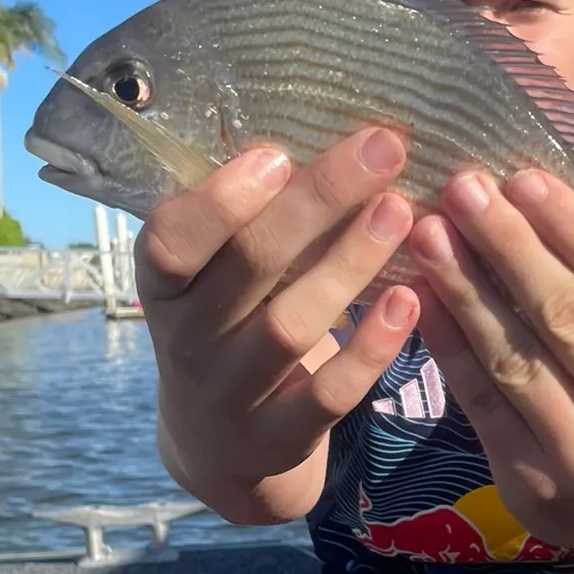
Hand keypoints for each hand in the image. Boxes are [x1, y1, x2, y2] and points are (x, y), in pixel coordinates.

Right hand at [135, 128, 418, 506]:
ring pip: (290, 327)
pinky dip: (372, 348)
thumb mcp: (212, 278)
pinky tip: (410, 299)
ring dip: (350, 264)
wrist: (216, 445)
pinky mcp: (278, 438)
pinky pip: (329, 394)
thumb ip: (246, 221)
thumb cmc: (228, 325)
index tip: (278, 153)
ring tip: (402, 210)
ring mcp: (231, 395)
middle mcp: (186, 342)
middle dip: (317, 202)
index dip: (219, 200)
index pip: (169, 242)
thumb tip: (327, 127)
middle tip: (382, 148)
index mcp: (163, 287)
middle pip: (248, 266)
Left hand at [408, 168, 573, 551]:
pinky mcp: (529, 484)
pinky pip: (479, 400)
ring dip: (465, 286)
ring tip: (428, 230)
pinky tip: (420, 292)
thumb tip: (540, 193)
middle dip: (508, 244)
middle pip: (567, 316)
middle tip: (462, 187)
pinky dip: (448, 342)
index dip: (571, 227)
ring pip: (515, 357)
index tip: (522, 178)